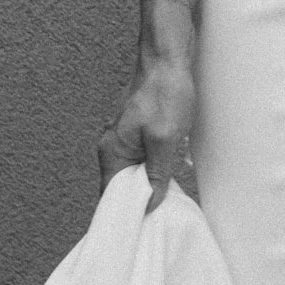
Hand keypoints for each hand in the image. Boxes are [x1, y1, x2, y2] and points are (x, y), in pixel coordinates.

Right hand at [99, 43, 199, 208]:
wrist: (168, 58)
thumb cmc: (165, 94)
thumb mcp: (165, 140)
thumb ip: (156, 175)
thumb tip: (149, 205)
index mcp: (112, 151)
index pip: (111, 195)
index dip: (126, 213)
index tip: (144, 226)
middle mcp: (112, 146)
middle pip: (123, 186)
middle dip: (142, 199)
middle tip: (163, 213)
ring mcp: (124, 137)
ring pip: (135, 171)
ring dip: (152, 182)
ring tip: (170, 193)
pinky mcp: (137, 130)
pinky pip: (143, 157)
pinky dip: (156, 166)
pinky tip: (173, 168)